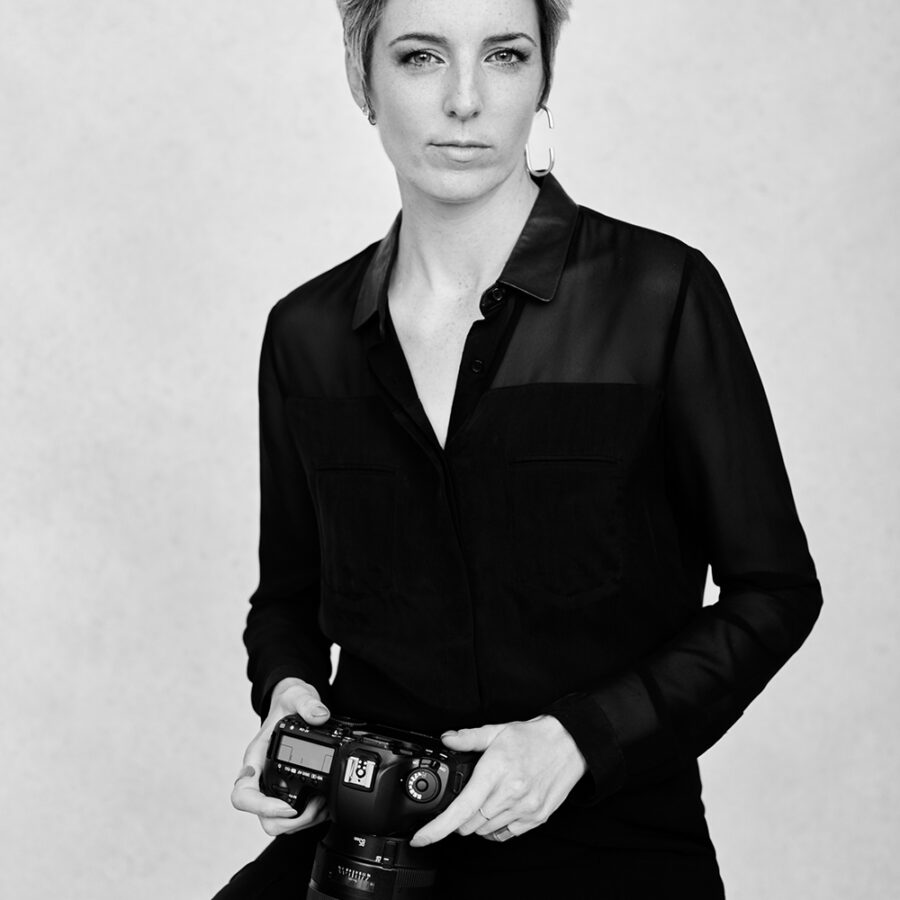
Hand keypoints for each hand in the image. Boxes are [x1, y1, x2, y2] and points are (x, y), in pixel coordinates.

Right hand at [231, 677, 331, 836]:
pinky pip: (292, 816)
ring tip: (323, 804)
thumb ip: (307, 702)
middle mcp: (261, 777)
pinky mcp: (287, 791)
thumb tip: (320, 716)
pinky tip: (325, 802)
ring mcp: (273, 786)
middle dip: (289, 822)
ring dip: (302, 821)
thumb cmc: (288, 703)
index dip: (261, 808)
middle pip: (262, 818)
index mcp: (255, 759)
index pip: (243, 794)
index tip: (286, 807)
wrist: (294, 705)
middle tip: (314, 807)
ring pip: (278, 822)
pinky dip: (309, 816)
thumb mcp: (296, 696)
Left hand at [409, 715, 586, 846]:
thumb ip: (469, 737)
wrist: (570, 744)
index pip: (460, 810)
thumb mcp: (497, 730)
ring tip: (485, 799)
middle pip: (468, 824)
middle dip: (458, 817)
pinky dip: (495, 828)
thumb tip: (447, 739)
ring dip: (477, 822)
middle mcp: (509, 794)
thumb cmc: (532, 738)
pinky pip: (506, 835)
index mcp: (495, 772)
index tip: (420, 838)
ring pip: (485, 831)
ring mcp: (524, 809)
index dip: (436, 829)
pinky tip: (498, 810)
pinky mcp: (536, 818)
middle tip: (464, 798)